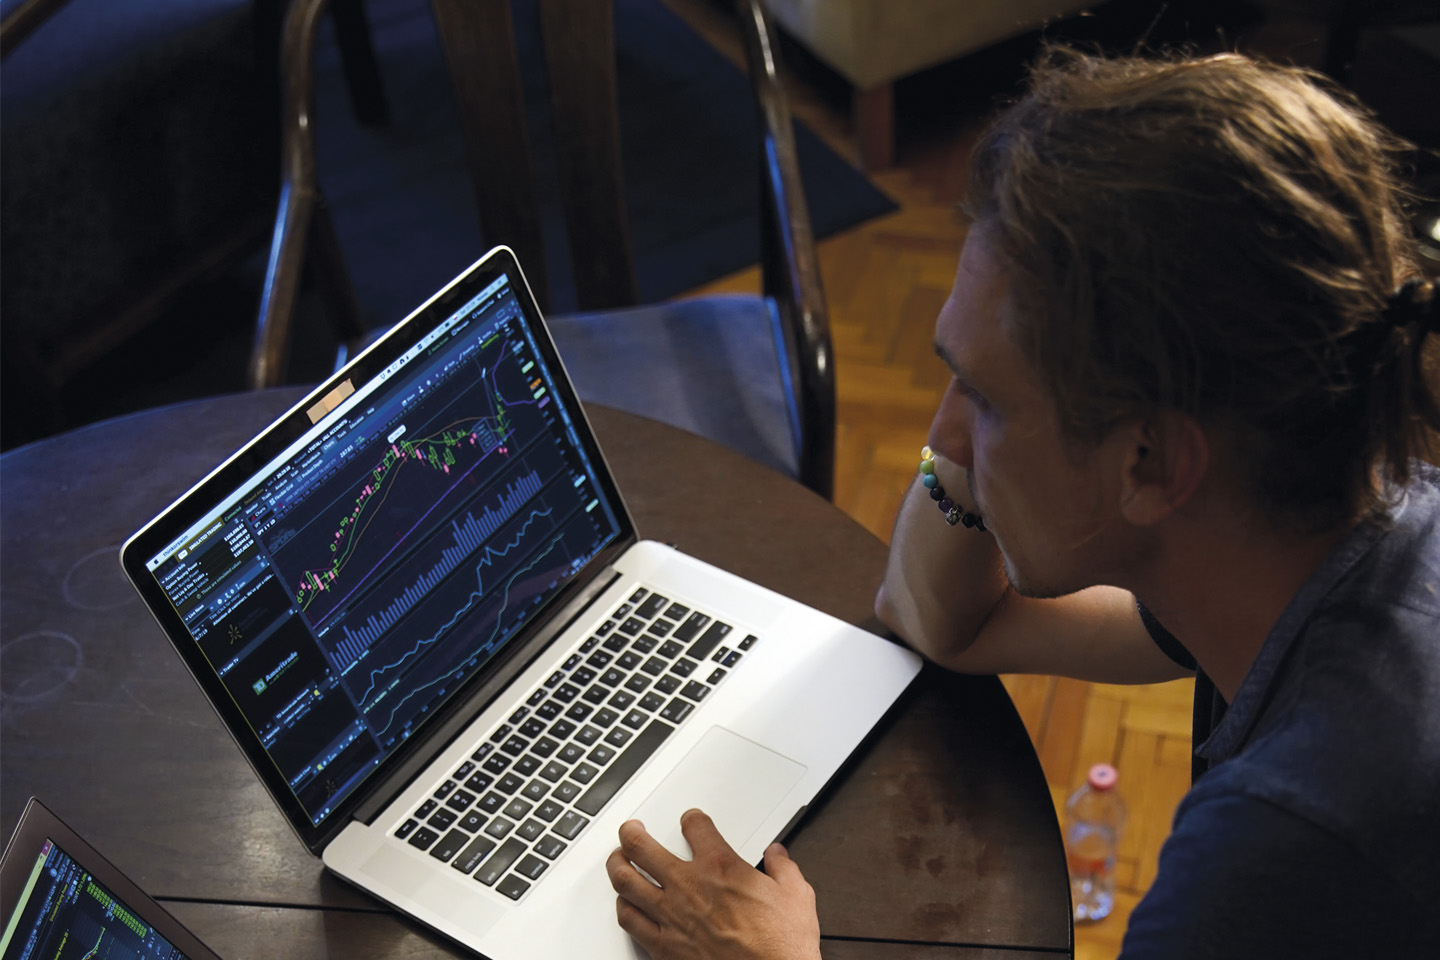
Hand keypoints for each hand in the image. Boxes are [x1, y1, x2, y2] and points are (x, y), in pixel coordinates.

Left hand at [606, 809, 821, 959]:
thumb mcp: (796, 895)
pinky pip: (630, 921)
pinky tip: (624, 905)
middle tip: (630, 829)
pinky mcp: (663, 946)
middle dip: (632, 834)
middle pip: (642, 847)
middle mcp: (689, 886)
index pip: (695, 826)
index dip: (691, 819)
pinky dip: (623, 909)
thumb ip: (784, 868)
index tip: (690, 820)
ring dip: (617, 866)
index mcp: (720, 867)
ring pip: (626, 882)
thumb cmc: (780, 945)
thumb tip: (778, 855)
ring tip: (617, 859)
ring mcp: (671, 916)